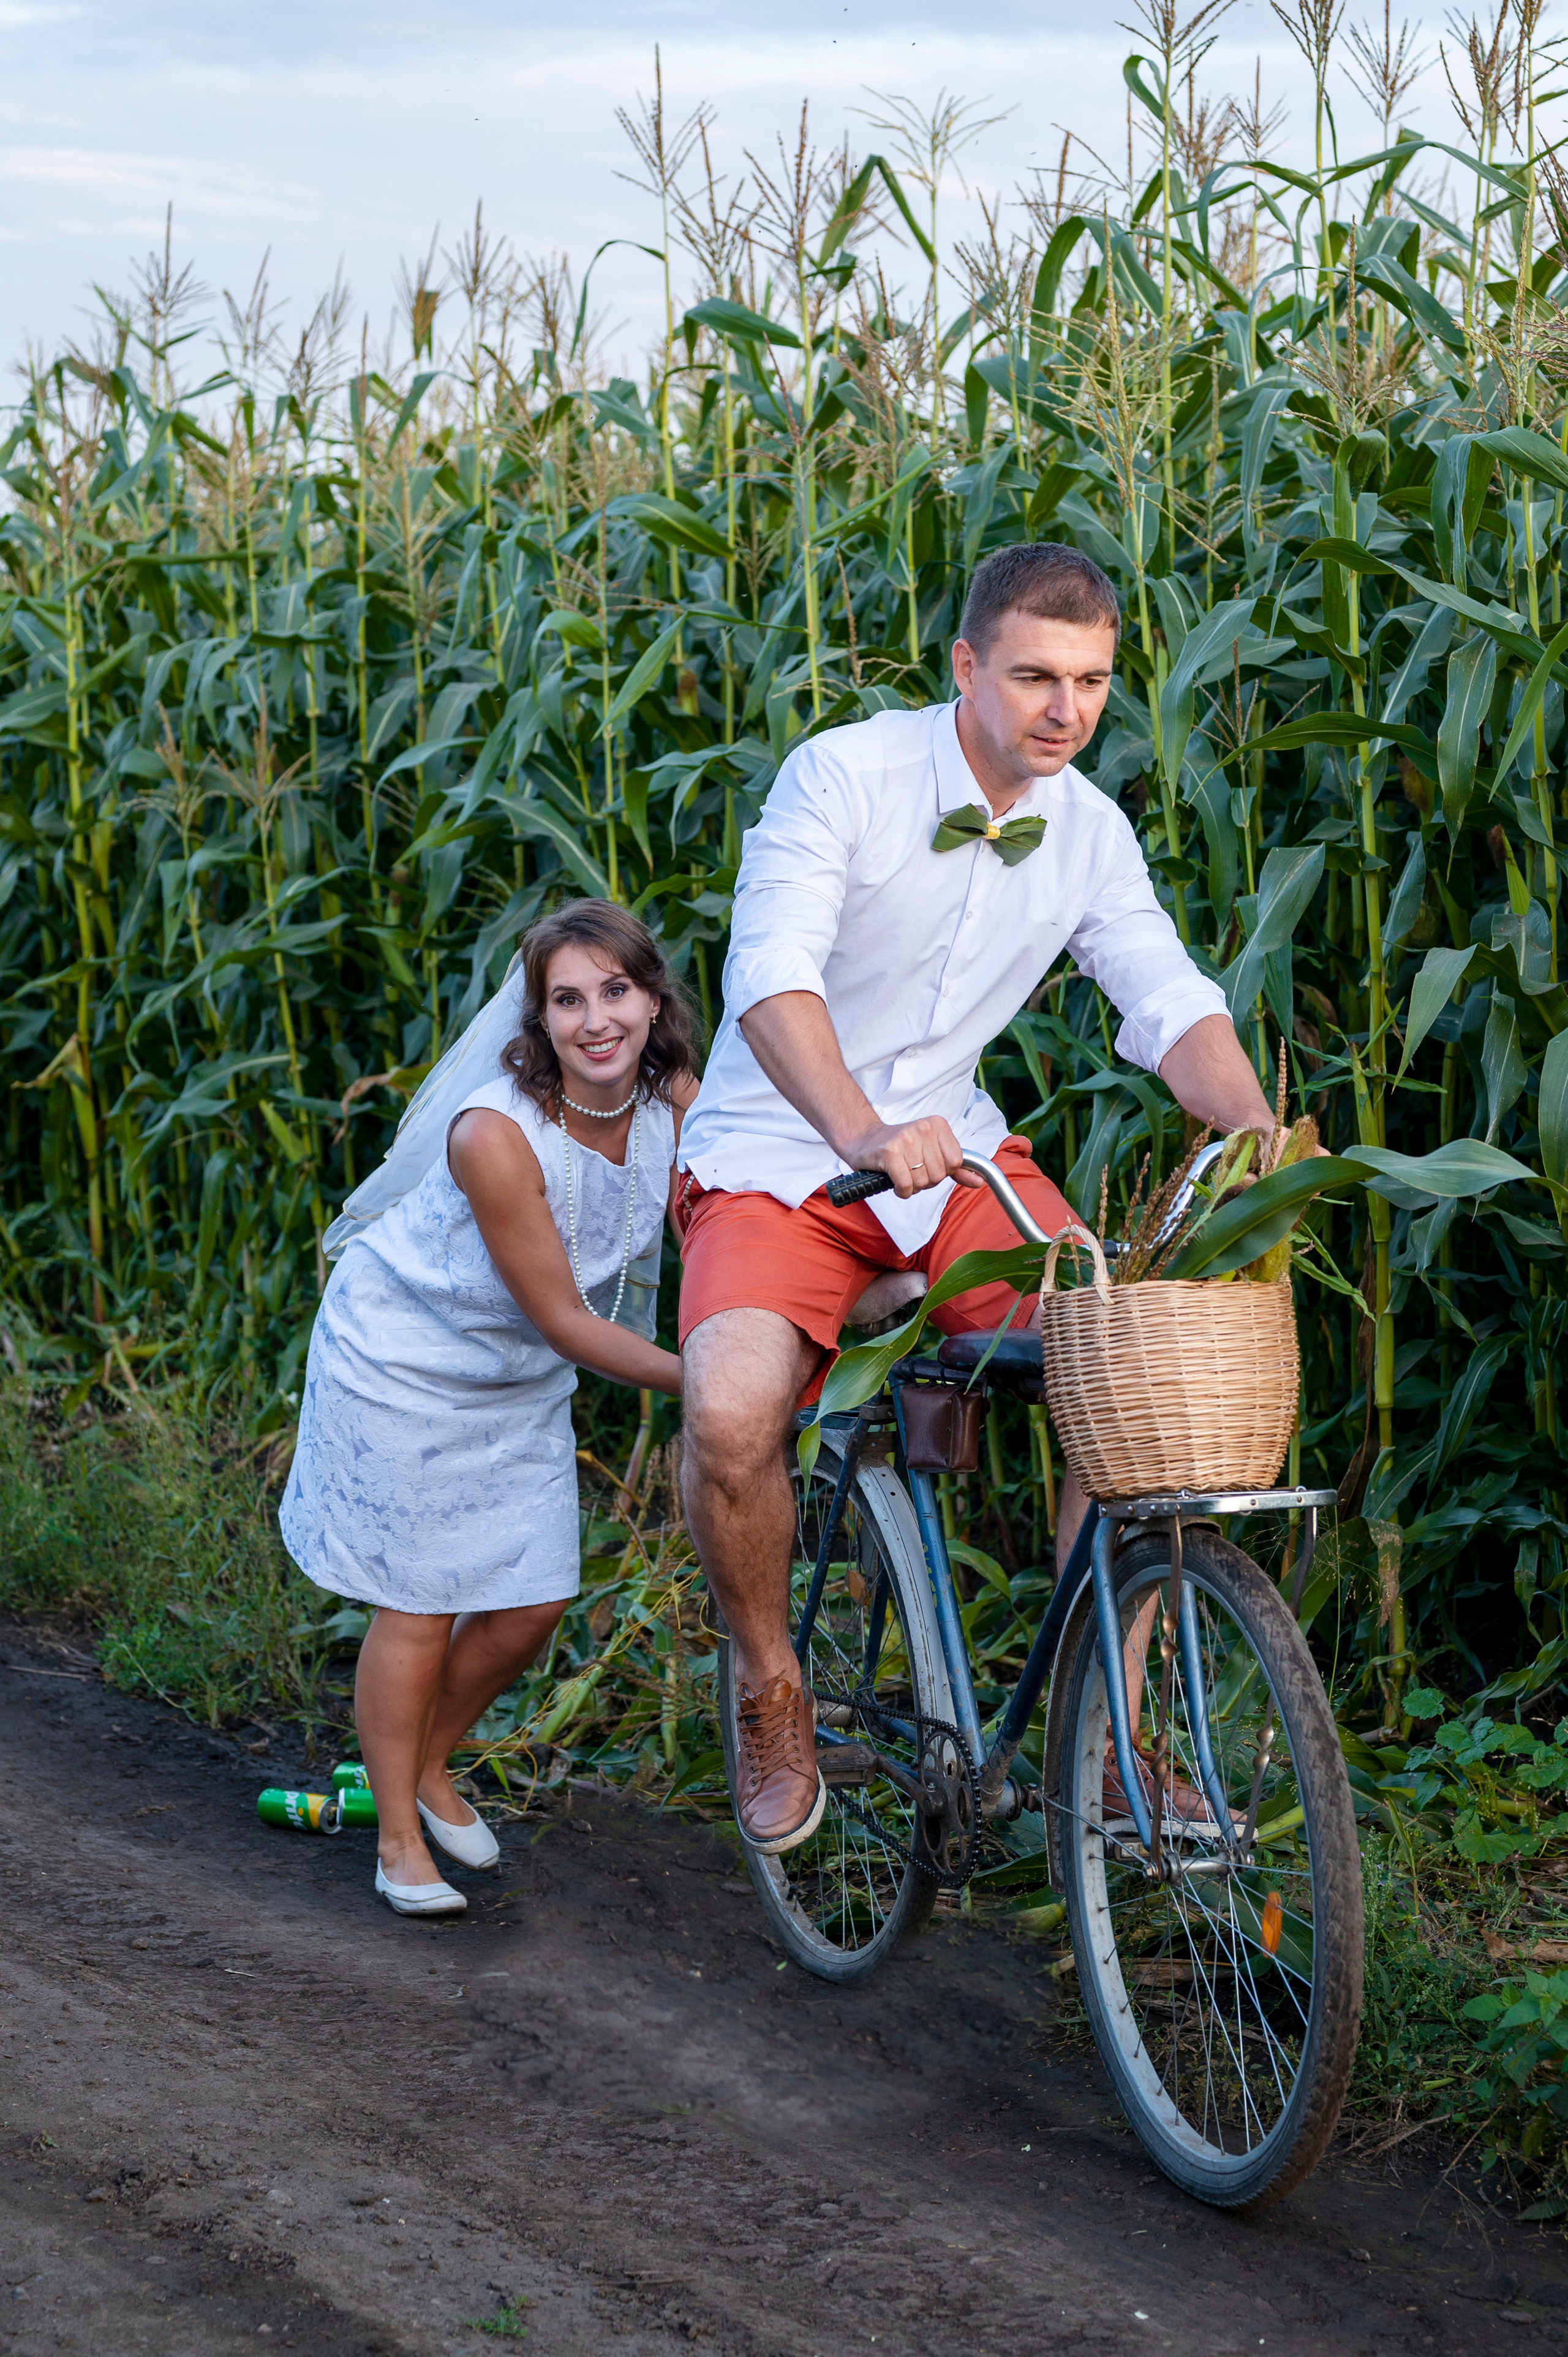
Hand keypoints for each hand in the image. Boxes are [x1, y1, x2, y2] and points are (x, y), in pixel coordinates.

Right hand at [836, 1115, 979, 1198]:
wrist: (865, 1141)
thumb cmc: (900, 1149)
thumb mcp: (932, 1152)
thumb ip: (957, 1168)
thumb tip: (980, 1182)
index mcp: (938, 1125)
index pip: (955, 1162)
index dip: (942, 1171)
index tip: (926, 1164)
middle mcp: (924, 1128)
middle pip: (939, 1175)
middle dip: (925, 1180)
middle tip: (910, 1169)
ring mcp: (906, 1139)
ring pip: (923, 1182)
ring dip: (912, 1186)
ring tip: (901, 1172)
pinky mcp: (889, 1152)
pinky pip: (906, 1185)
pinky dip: (901, 1190)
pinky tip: (894, 1181)